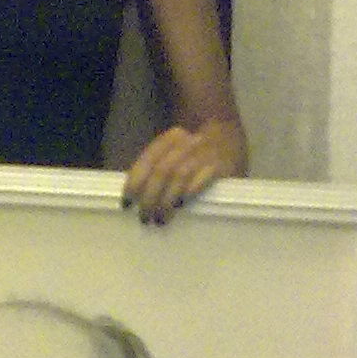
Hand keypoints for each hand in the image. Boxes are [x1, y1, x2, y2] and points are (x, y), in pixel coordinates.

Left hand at [121, 119, 246, 225]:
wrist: (229, 139)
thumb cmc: (196, 154)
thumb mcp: (175, 153)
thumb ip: (157, 169)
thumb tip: (134, 197)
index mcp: (171, 138)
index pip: (148, 159)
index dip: (134, 182)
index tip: (126, 204)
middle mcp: (187, 142)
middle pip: (162, 170)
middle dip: (150, 197)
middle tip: (145, 218)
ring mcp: (205, 152)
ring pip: (179, 175)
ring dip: (167, 200)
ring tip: (161, 219)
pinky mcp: (222, 165)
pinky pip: (202, 177)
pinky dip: (189, 191)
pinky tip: (181, 205)